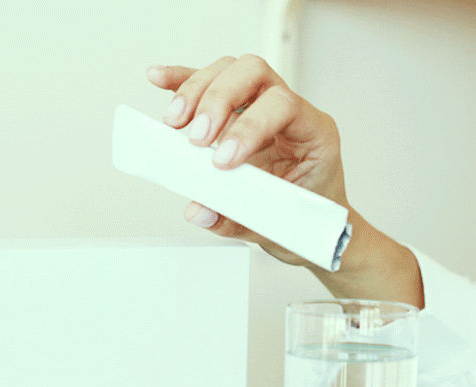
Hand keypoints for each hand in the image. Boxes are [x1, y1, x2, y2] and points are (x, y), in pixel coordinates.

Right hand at [147, 55, 423, 308]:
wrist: (315, 226)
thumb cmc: (307, 219)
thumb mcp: (277, 225)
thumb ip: (238, 219)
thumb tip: (200, 210)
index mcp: (315, 134)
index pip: (284, 105)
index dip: (249, 126)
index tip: (223, 159)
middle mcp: (293, 113)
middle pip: (254, 74)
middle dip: (218, 100)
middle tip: (198, 139)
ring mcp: (266, 107)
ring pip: (231, 71)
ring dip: (197, 91)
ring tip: (176, 123)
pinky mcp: (241, 112)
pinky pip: (212, 85)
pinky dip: (184, 80)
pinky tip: (160, 79)